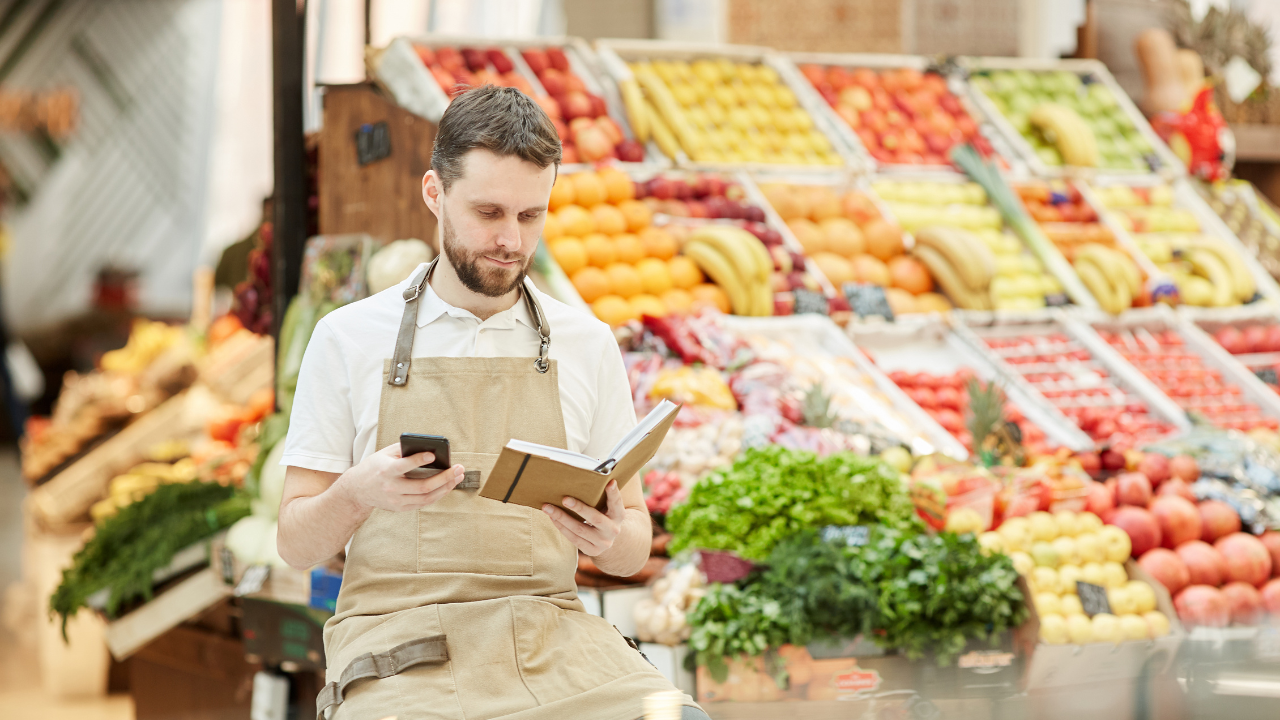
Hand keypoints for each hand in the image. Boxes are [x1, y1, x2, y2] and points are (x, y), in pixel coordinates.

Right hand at [337, 443, 464, 512]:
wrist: (357, 490)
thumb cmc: (374, 467)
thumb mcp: (384, 453)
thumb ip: (404, 449)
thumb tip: (428, 446)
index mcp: (386, 471)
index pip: (404, 466)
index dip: (419, 460)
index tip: (432, 454)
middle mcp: (391, 488)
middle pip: (422, 486)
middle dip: (444, 478)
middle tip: (459, 468)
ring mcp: (396, 501)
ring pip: (426, 498)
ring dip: (446, 488)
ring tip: (458, 477)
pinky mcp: (400, 508)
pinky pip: (423, 503)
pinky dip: (437, 495)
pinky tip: (447, 486)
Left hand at [543, 480, 624, 556]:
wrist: (607, 538)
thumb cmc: (604, 515)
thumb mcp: (608, 506)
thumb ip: (603, 495)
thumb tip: (596, 477)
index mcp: (619, 515)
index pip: (617, 502)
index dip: (613, 493)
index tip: (609, 482)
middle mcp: (613, 530)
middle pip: (595, 518)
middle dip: (578, 508)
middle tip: (564, 498)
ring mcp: (602, 542)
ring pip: (579, 529)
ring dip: (561, 518)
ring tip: (548, 508)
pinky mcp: (591, 550)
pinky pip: (573, 538)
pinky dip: (561, 527)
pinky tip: (553, 518)